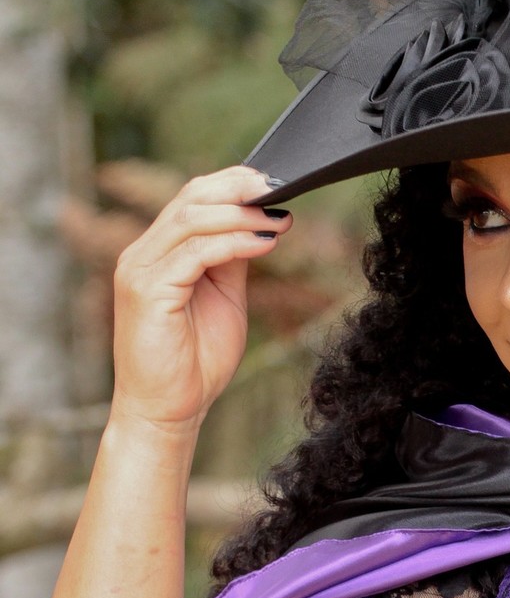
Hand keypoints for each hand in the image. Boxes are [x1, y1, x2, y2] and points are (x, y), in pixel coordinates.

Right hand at [110, 166, 291, 434]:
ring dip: (241, 214)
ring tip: (278, 218)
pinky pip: (195, 252)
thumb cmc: (194, 362)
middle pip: (190, 199)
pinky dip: (233, 243)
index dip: (233, 185)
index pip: (191, 199)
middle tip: (281, 189)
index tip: (276, 185)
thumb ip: (232, 259)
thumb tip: (259, 222)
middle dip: (239, 188)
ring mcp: (139, 271)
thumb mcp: (223, 298)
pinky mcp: (147, 291)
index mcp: (157, 253)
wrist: (168, 412)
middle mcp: (141, 255)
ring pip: (191, 219)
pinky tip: (264, 243)